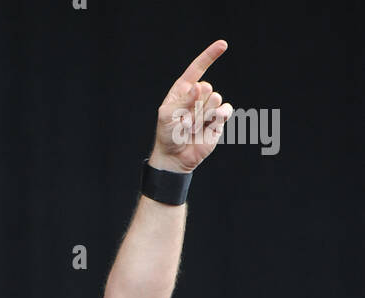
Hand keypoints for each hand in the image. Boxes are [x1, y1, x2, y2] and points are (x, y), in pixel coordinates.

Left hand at [150, 39, 232, 173]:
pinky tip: (210, 124)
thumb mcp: (166, 116)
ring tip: (192, 128)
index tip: (224, 44)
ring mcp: (209, 107)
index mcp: (183, 90)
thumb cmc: (167, 136)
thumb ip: (182, 100)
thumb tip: (199, 87)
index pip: (198, 68)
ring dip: (202, 115)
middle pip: (207, 87)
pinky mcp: (218, 120)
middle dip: (195, 106)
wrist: (175, 157)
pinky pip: (226, 109)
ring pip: (216, 99)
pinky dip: (219, 116)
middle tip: (185, 122)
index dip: (210, 55)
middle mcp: (198, 96)